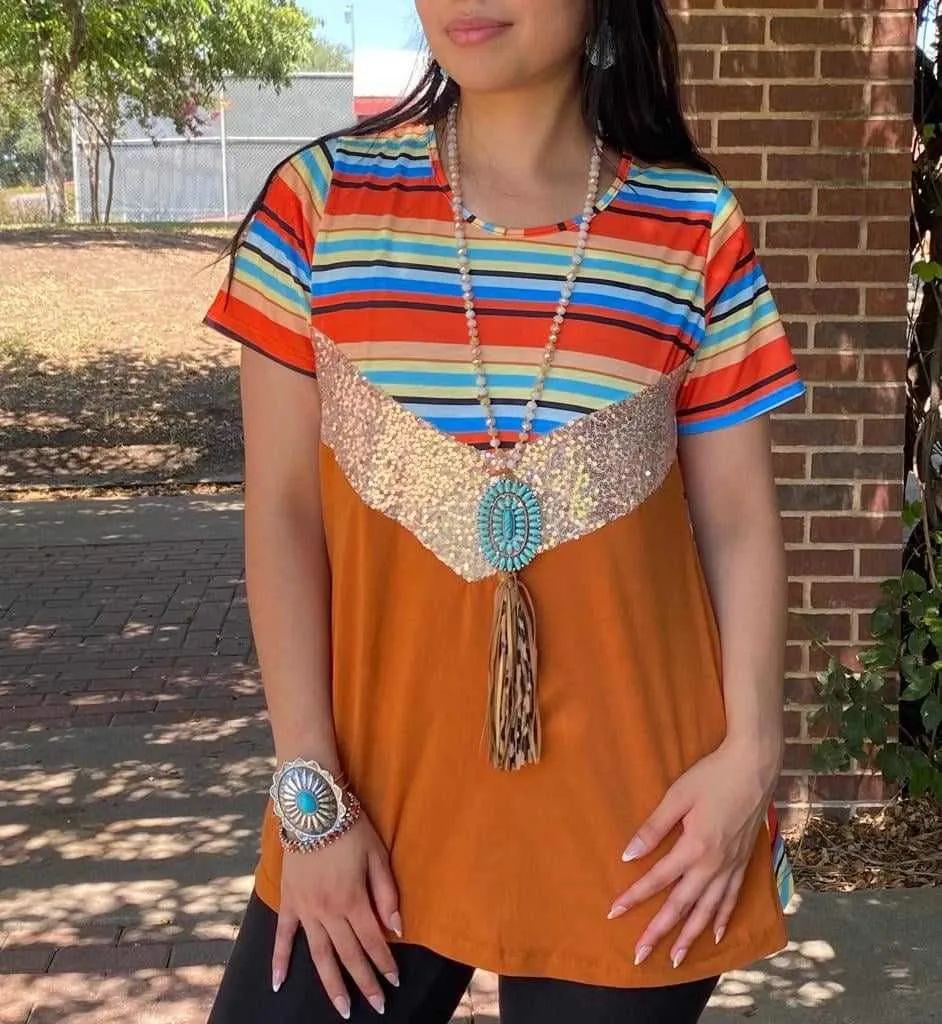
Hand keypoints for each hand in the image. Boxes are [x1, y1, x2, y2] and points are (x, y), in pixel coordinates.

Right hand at [272, 815, 401, 1018]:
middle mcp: (328, 911)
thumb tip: (397, 928)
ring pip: (319, 955)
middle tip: (377, 1006)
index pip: (373, 941)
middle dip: (365, 982)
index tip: (394, 982)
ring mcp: (305, 909)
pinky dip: (279, 961)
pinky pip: (283, 937)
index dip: (385, 963)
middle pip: (349, 955)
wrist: (313, 808)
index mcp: (353, 899)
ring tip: (342, 1009)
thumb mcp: (377, 855)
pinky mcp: (289, 902)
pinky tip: (279, 984)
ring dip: (332, 984)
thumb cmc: (350, 827)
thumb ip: (386, 893)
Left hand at [609, 737, 780, 968]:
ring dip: (690, 936)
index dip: (634, 897)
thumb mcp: (677, 796)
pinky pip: (732, 899)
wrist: (754, 768)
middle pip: (682, 906)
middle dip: (659, 931)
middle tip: (640, 956)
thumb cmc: (712, 776)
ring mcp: (731, 866)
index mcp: (694, 848)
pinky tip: (714, 935)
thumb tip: (628, 855)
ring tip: (675, 959)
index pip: (657, 880)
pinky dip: (722, 919)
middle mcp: (714, 865)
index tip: (613, 913)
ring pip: (708, 911)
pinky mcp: (743, 863)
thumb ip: (653, 828)